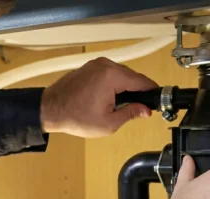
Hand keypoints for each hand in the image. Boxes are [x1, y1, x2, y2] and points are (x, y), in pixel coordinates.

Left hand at [40, 57, 156, 137]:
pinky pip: (110, 73)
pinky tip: (114, 98)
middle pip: (132, 77)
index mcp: (112, 76)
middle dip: (138, 91)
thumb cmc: (75, 117)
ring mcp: (96, 64)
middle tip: (143, 108)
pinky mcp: (90, 67)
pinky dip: (115, 84)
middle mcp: (105, 65)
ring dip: (126, 88)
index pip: (141, 81)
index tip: (159, 100)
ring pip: (122, 74)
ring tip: (126, 105)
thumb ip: (130, 113)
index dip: (152, 91)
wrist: (50, 109)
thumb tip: (145, 110)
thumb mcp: (109, 122)